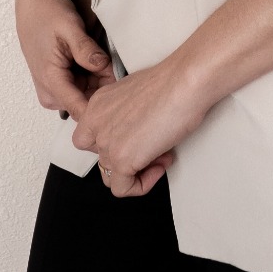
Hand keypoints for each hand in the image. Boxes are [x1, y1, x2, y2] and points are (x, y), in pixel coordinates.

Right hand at [15, 0, 115, 123]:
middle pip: (87, 103)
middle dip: (106, 90)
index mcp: (51, 81)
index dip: (104, 107)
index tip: (123, 97)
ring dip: (101, 83)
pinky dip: (95, 78)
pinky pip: (82, 89)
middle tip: (120, 69)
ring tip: (109, 62)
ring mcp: (54, 91)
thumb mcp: (69, 28)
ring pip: (87, 97)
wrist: (35, 5)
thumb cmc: (48, 14)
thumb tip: (103, 66)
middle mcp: (51, 93)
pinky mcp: (59, 85)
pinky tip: (100, 64)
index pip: (81, 110)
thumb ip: (85, 49)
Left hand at [71, 57, 206, 196]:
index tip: (135, 139)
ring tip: (161, 155)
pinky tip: (160, 165)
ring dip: (136, 171)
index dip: (112, 143)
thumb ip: (123, 116)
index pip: (88, 138)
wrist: (184, 83)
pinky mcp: (121, 160)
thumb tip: (135, 134)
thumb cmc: (170, 82)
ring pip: (110, 175)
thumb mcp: (134, 94)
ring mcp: (106, 143)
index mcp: (97, 104)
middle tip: (151, 147)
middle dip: (126, 157)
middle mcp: (96, 123)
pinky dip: (142, 185)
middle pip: (101, 157)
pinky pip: (122, 189)